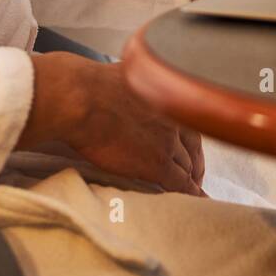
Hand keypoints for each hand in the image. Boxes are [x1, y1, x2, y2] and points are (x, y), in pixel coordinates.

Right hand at [17, 51, 205, 195]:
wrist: (81, 101)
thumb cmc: (91, 86)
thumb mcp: (125, 74)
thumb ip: (139, 81)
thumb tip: (134, 74)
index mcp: (168, 97)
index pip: (190, 126)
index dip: (191, 144)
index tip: (191, 154)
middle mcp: (174, 119)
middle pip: (192, 149)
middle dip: (193, 164)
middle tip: (193, 176)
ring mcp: (167, 142)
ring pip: (187, 167)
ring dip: (189, 179)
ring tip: (191, 190)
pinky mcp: (157, 164)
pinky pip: (181, 184)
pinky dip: (190, 194)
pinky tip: (193, 200)